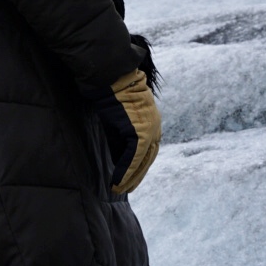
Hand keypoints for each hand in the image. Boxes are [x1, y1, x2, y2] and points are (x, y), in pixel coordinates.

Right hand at [98, 69, 160, 193]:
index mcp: (151, 121)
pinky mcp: (140, 132)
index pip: (147, 149)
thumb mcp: (117, 115)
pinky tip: (117, 182)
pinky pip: (134, 157)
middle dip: (136, 175)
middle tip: (125, 188)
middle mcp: (154, 126)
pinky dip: (125, 171)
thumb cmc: (110, 91)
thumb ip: (119, 133)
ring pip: (142, 161)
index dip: (138, 165)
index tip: (129, 177)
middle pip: (148, 158)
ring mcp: (149, 129)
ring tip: (119, 189)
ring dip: (130, 177)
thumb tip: (114, 152)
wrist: (111, 76)